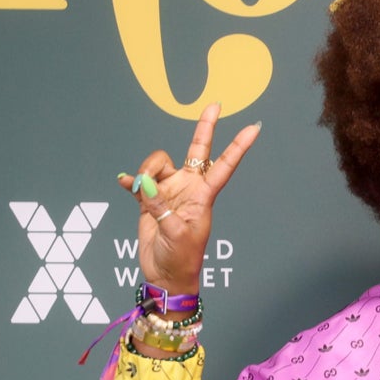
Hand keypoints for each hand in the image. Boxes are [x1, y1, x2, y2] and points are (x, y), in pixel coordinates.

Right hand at [118, 103, 260, 294]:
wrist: (165, 276)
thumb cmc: (181, 259)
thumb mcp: (174, 233)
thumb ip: (158, 205)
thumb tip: (143, 181)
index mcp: (203, 196)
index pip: (224, 165)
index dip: (238, 146)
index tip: (255, 127)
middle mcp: (188, 188)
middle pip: (197, 151)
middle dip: (205, 128)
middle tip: (215, 104)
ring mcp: (169, 191)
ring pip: (158, 163)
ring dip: (146, 169)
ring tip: (140, 189)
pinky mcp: (149, 200)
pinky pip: (139, 181)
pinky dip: (131, 180)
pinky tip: (123, 183)